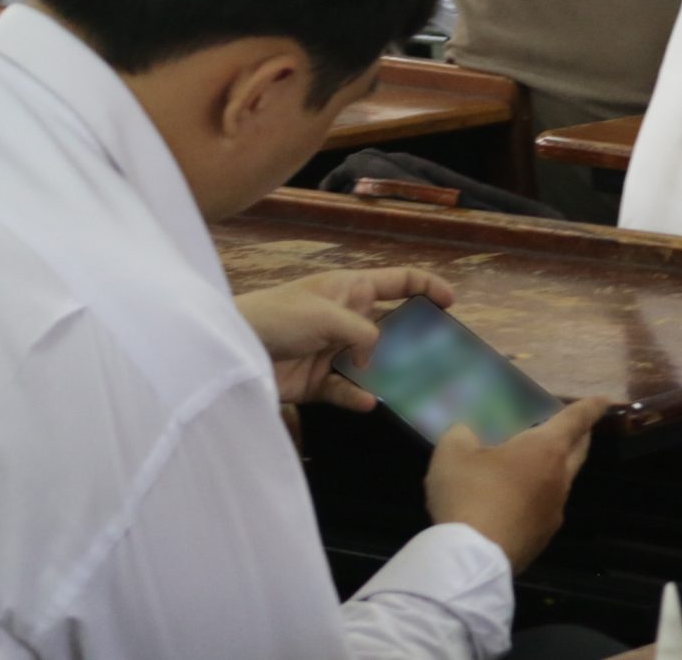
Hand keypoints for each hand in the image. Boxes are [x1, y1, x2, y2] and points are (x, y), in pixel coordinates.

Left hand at [235, 268, 455, 409]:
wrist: (230, 351)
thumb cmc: (277, 317)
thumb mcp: (326, 314)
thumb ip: (363, 332)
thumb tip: (375, 357)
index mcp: (351, 289)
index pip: (399, 281)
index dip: (427, 287)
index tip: (451, 303)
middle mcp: (347, 318)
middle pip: (392, 326)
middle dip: (416, 340)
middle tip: (441, 357)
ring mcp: (333, 351)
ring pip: (373, 363)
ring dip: (389, 374)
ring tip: (413, 387)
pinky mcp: (317, 382)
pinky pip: (346, 390)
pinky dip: (358, 396)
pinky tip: (368, 402)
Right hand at [425, 397, 610, 572]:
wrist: (471, 559)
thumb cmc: (469, 494)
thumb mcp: (452, 453)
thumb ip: (462, 433)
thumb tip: (466, 432)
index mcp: (546, 449)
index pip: (576, 420)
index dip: (591, 407)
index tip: (604, 401)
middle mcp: (560, 478)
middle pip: (579, 451)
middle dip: (580, 435)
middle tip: (572, 427)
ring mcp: (554, 511)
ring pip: (563, 482)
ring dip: (555, 470)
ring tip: (532, 465)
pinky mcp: (542, 538)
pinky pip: (546, 509)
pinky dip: (538, 498)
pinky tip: (515, 503)